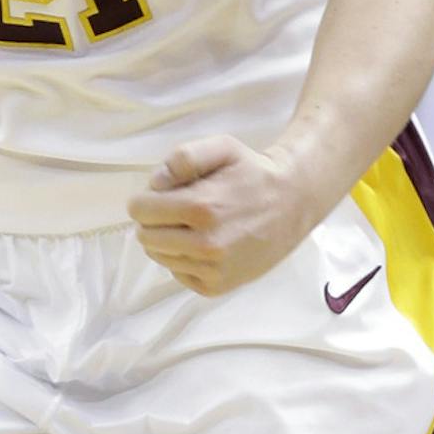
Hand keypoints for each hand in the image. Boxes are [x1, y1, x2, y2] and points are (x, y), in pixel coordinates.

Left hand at [128, 137, 318, 294]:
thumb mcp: (222, 147)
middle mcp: (205, 244)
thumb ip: (183, 157)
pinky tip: (204, 245)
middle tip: (178, 211)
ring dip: (169, 241)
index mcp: (201, 207)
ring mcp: (212, 269)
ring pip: (160, 257)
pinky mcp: (217, 286)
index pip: (140, 211)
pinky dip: (184, 260)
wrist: (293, 204)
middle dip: (155, 221)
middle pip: (146, 237)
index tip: (162, 195)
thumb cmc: (253, 173)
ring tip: (194, 227)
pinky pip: (178, 274)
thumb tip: (155, 185)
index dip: (146, 199)